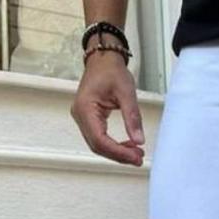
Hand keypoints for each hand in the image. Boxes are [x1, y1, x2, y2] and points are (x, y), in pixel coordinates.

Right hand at [70, 45, 144, 165]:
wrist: (103, 60)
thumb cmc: (111, 70)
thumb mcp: (126, 92)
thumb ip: (133, 117)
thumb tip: (139, 140)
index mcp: (85, 108)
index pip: (100, 139)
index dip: (118, 152)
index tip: (135, 156)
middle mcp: (80, 115)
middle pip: (98, 146)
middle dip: (119, 155)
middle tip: (139, 158)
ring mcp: (82, 118)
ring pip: (98, 145)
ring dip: (117, 153)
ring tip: (136, 154)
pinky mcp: (88, 120)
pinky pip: (99, 139)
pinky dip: (114, 146)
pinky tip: (128, 146)